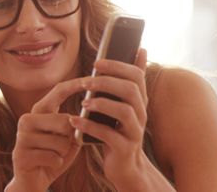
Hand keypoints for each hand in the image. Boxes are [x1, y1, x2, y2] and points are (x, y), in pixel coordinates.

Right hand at [6, 79, 84, 191]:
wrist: (32, 181)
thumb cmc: (53, 156)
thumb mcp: (67, 138)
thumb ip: (75, 125)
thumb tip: (89, 112)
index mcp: (39, 111)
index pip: (58, 91)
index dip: (75, 84)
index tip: (92, 80)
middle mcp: (27, 119)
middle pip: (64, 121)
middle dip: (71, 137)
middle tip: (63, 146)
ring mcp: (21, 136)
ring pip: (60, 142)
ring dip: (63, 153)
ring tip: (53, 156)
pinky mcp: (20, 154)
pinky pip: (53, 158)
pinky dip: (57, 164)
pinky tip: (48, 164)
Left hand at [69, 48, 152, 188]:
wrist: (125, 166)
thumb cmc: (118, 129)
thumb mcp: (124, 104)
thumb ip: (128, 80)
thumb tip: (140, 49)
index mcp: (139, 101)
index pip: (137, 75)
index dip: (118, 66)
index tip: (96, 62)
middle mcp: (141, 114)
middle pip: (131, 90)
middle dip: (106, 82)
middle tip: (85, 82)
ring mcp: (135, 132)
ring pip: (124, 111)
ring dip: (101, 103)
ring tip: (83, 102)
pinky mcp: (124, 148)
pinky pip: (109, 134)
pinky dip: (90, 126)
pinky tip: (75, 121)